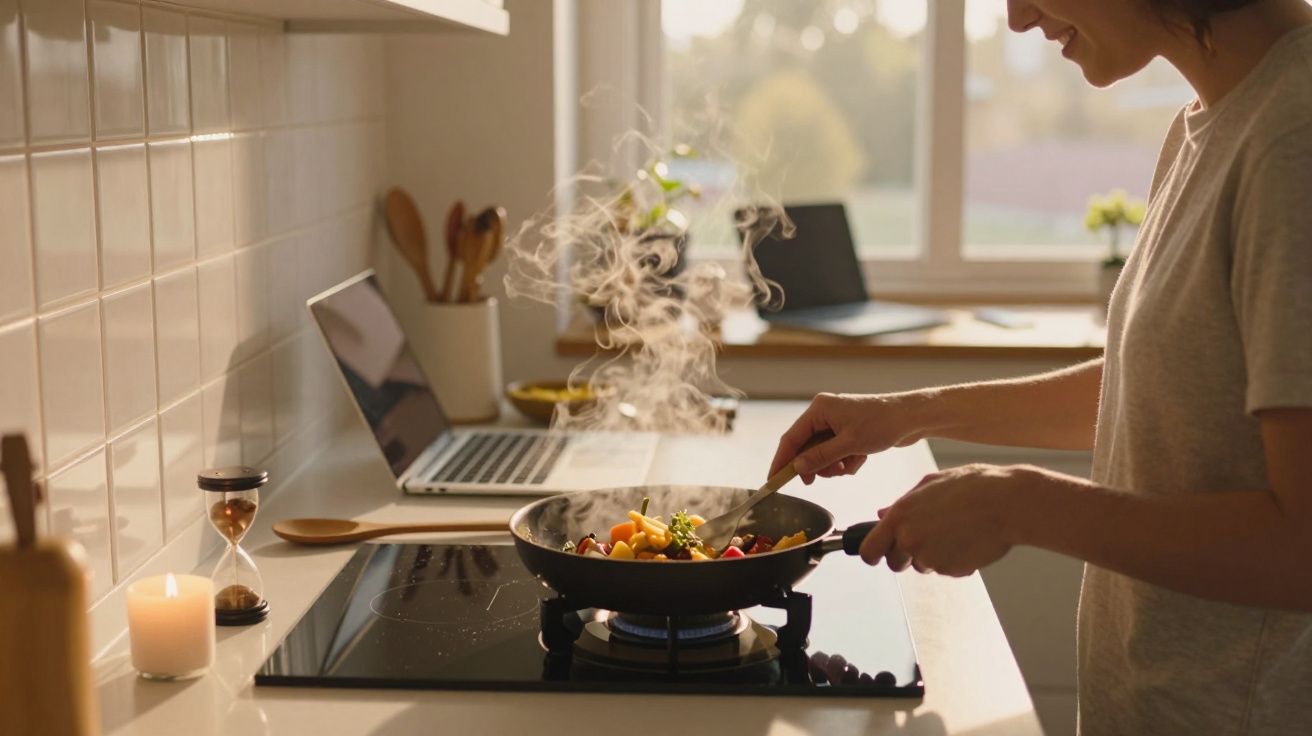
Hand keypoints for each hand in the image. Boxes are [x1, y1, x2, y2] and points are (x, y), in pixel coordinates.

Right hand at [770, 392, 927, 483]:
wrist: (912, 417)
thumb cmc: (883, 424)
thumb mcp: (849, 444)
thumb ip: (820, 457)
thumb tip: (796, 468)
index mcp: (819, 409)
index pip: (791, 438)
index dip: (781, 461)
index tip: (772, 481)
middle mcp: (825, 413)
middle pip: (806, 447)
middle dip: (815, 465)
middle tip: (816, 481)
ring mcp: (837, 422)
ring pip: (822, 453)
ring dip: (832, 465)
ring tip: (847, 466)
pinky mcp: (849, 431)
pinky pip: (837, 452)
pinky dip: (846, 461)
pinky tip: (860, 459)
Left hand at [857, 463, 1037, 576]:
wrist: (1007, 503)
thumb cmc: (972, 487)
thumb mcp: (929, 484)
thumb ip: (902, 503)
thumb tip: (881, 515)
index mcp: (900, 516)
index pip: (869, 550)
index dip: (872, 554)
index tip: (877, 554)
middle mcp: (910, 539)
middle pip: (894, 564)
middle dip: (905, 556)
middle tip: (926, 539)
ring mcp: (931, 557)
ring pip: (922, 566)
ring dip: (932, 556)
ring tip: (953, 532)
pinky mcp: (951, 570)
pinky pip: (945, 570)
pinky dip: (953, 561)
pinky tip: (967, 540)